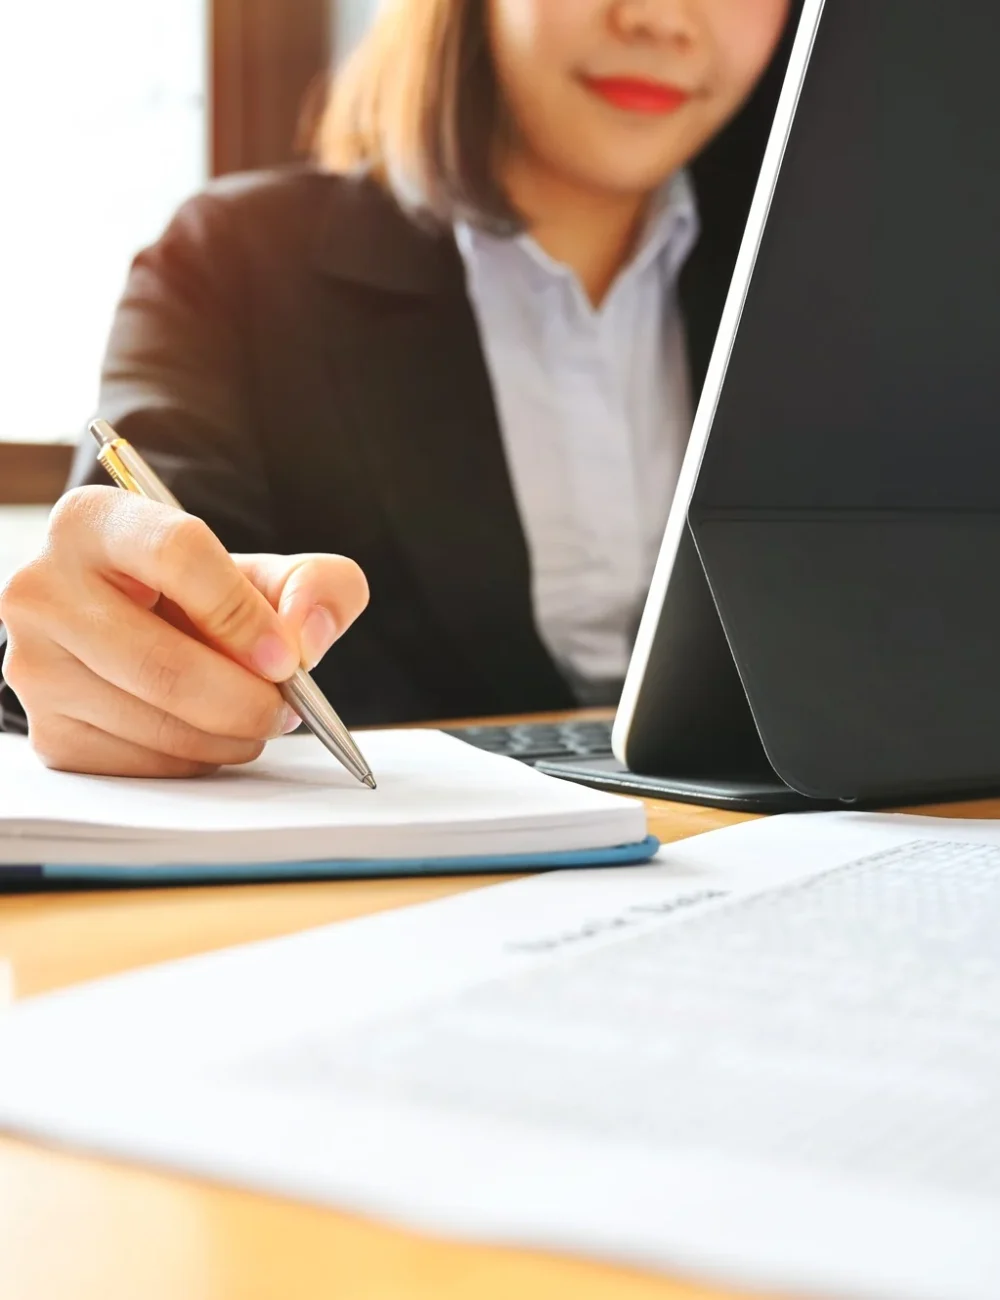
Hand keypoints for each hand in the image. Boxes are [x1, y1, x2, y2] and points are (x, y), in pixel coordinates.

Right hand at [0, 486, 368, 776]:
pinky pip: (140, 764)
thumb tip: (305, 639)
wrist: (148, 631)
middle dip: (247, 699)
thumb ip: (318, 586)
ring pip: (156, 722)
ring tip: (257, 719)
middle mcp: (44, 588)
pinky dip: (196, 760)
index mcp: (96, 521)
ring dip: (230, 736)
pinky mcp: (49, 731)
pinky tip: (211, 735)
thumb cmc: (207, 598)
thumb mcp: (272, 573)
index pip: (177, 555)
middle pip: (163, 663)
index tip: (286, 658)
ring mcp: (35, 665)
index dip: (243, 614)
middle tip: (287, 710)